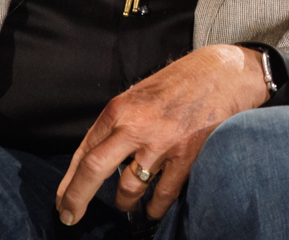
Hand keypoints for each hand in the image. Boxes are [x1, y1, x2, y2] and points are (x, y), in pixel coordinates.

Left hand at [56, 44, 271, 224]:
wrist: (225, 71)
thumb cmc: (182, 80)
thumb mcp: (141, 93)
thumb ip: (120, 121)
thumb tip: (99, 154)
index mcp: (120, 108)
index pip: (84, 151)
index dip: (68, 182)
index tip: (62, 201)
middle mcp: (135, 125)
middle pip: (94, 170)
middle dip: (76, 199)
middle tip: (70, 217)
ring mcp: (161, 143)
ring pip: (128, 188)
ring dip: (124, 202)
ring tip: (127, 204)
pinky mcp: (186, 156)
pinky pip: (163, 194)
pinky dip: (155, 208)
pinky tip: (153, 209)